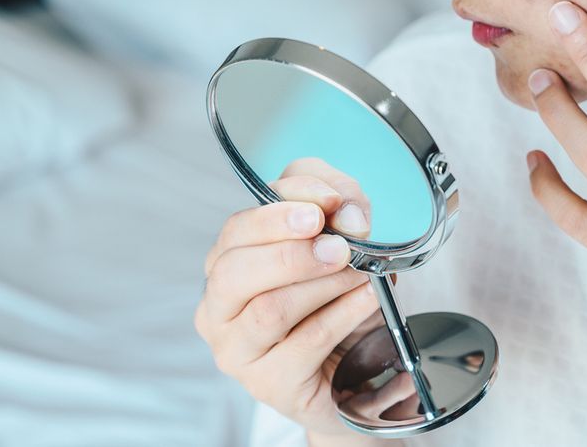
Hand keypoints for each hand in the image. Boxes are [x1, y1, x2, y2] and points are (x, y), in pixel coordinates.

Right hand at [194, 157, 380, 436]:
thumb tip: (346, 208)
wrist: (355, 367)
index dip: (279, 213)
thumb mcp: (334, 236)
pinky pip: (306, 343)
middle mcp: (218, 310)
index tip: (325, 206)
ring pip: (269, 309)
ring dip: (323, 284)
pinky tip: (367, 298)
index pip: (237, 230)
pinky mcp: (270, 385)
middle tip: (339, 246)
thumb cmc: (333, 297)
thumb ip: (335, 202)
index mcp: (224, 265)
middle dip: (291, 253)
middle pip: (234, 273)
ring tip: (361, 271)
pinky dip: (343, 314)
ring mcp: (238, 352)